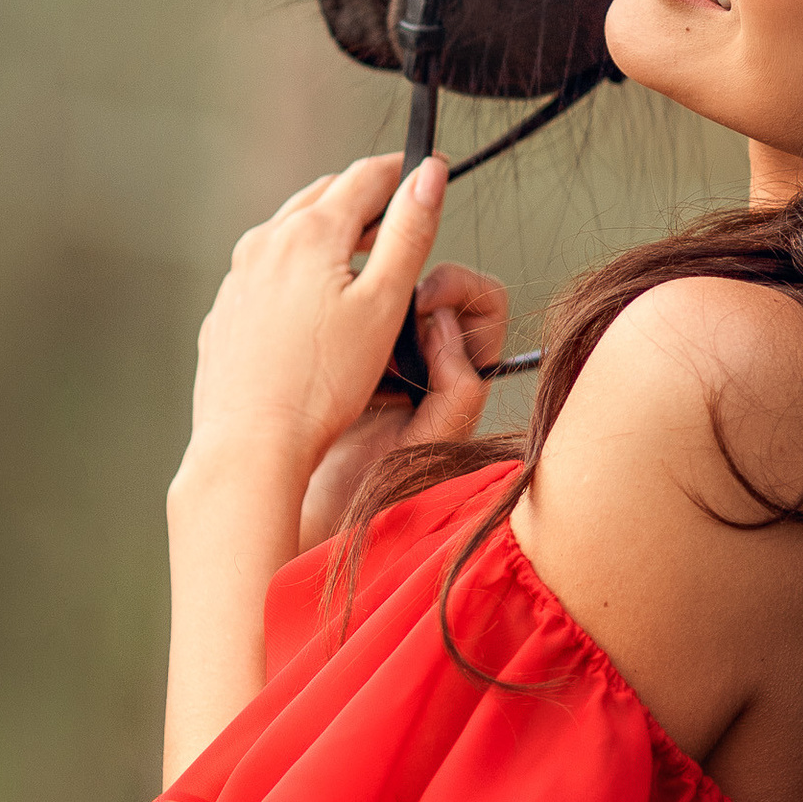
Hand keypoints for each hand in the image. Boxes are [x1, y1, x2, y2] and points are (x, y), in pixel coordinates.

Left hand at [173, 153, 494, 510]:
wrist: (251, 445)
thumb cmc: (323, 384)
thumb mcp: (384, 304)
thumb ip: (410, 232)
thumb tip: (429, 173)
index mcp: (310, 233)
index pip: (367, 176)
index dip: (405, 172)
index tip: (428, 174)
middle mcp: (265, 242)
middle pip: (325, 195)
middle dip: (365, 198)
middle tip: (399, 217)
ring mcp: (238, 276)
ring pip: (291, 231)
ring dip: (329, 232)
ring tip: (361, 261)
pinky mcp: (226, 310)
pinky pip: (266, 271)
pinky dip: (297, 270)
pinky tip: (315, 307)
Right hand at [297, 256, 512, 543]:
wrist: (316, 515)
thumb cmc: (377, 493)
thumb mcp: (429, 444)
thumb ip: (455, 392)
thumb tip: (444, 328)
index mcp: (464, 379)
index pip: (487, 305)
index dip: (461, 290)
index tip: (424, 304)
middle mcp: (432, 362)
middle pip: (442, 288)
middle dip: (413, 287)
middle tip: (383, 306)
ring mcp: (388, 357)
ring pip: (395, 296)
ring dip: (376, 304)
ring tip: (353, 336)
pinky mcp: (348, 357)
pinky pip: (356, 315)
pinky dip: (348, 317)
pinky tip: (330, 345)